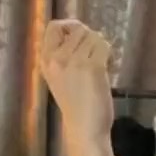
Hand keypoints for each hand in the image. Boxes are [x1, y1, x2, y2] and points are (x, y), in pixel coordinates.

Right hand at [41, 21, 113, 155]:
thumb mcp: (59, 77)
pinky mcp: (92, 67)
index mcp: (46, 60)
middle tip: (96, 55)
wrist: (84, 129)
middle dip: (91, 38)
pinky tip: (108, 67)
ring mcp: (74, 61)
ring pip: (94, 36)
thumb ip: (64, 56)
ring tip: (101, 63)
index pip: (54, 26)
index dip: (70, 27)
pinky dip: (109, 53)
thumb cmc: (75, 105)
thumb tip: (82, 32)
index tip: (80, 38)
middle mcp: (57, 58)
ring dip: (101, 46)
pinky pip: (104, 46)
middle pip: (79, 29)